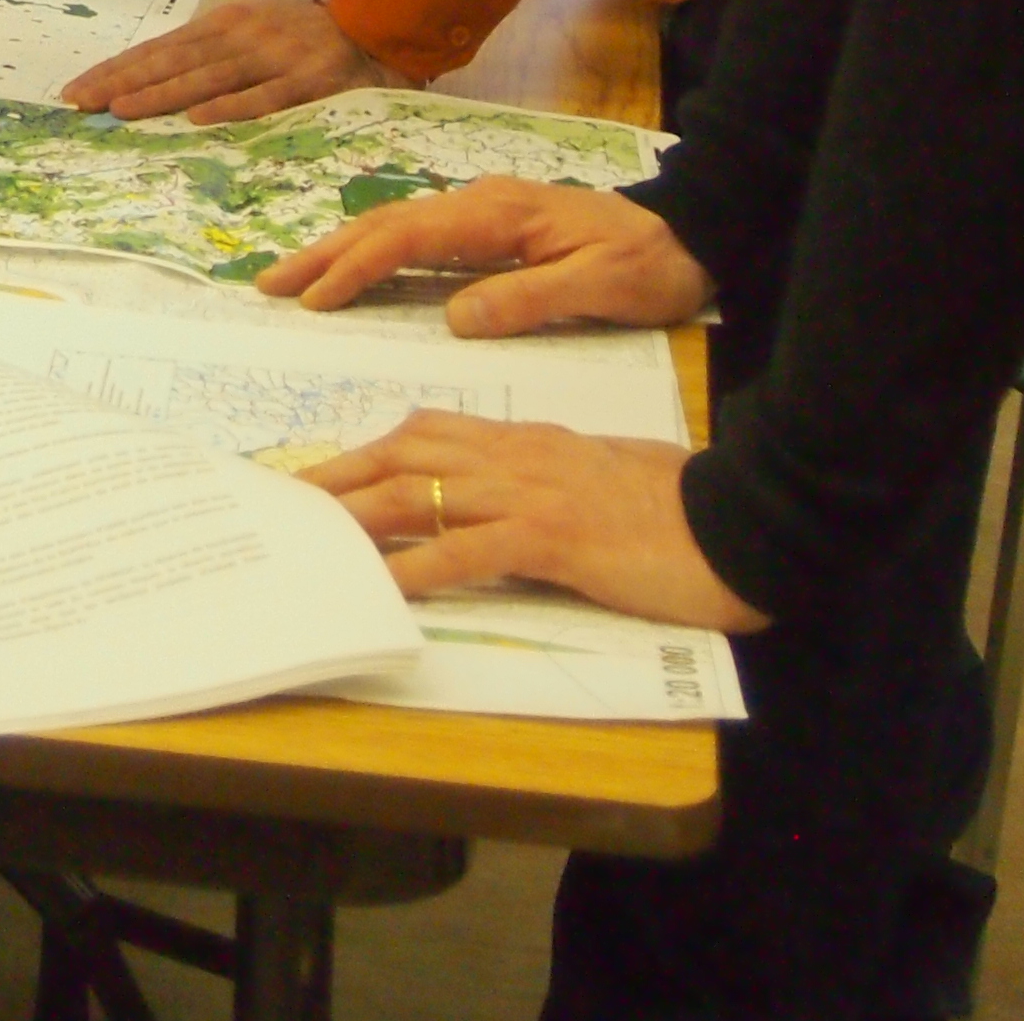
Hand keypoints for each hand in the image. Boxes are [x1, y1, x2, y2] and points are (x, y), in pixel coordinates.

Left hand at [60, 0, 405, 122]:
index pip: (158, 49)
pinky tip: (197, 120)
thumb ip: (213, 54)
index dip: (116, 69)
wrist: (379, 25)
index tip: (76, 90)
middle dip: (120, 82)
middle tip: (79, 104)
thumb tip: (156, 80)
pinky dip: (230, 107)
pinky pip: (264, 97)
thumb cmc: (307, 37)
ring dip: (160, 94)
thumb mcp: (254, 31)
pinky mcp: (308, 81)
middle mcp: (241, 36)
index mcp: (225, 24)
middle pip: (171, 62)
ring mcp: (273, 56)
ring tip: (119, 110)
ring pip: (207, 78)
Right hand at [257, 176, 715, 337]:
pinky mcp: (491, 227)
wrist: (695, 232)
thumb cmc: (650, 264)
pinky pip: (417, 238)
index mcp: (498, 214)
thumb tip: (455, 317)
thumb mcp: (601, 288)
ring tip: (292, 279)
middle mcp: (480, 202)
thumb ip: (528, 300)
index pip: (408, 238)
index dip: (357, 268)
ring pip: (395, 226)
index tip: (314, 301)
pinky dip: (375, 254)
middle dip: (324, 253)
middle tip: (268, 284)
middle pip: (385, 223)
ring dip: (341, 251)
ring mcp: (483, 211)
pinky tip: (355, 273)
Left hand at [304, 414, 766, 629]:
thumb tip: (499, 502)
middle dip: (337, 478)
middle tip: (285, 502)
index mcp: (525, 442)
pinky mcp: (553, 537)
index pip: (426, 435)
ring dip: (355, 517)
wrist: (738, 520)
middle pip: (403, 455)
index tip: (321, 473)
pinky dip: (417, 568)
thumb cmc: (677, 506)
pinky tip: (381, 589)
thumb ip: (544, 480)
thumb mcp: (597, 479)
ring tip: (307, 539)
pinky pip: (466, 552)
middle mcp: (516, 456)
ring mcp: (531, 493)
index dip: (367, 453)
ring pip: (419, 494)